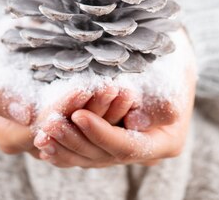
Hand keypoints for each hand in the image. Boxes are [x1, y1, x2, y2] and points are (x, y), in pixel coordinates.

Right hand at [0, 55, 135, 158]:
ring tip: (125, 89)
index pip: (43, 127)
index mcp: (12, 137)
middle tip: (113, 88)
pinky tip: (128, 91)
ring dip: (109, 111)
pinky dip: (113, 108)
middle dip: (94, 111)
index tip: (82, 88)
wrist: (14, 42)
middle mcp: (39, 144)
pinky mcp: (80, 123)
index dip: (64, 108)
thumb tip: (24, 115)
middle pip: (70, 133)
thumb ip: (0, 92)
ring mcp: (62, 134)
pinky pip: (100, 122)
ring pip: (89, 130)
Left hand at [33, 28, 196, 167]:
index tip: (78, 115)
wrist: (174, 59)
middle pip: (105, 156)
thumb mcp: (176, 73)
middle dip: (75, 140)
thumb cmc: (175, 61)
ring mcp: (127, 150)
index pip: (128, 146)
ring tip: (42, 133)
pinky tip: (44, 143)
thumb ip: (161, 100)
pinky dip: (65, 149)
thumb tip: (135, 123)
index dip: (101, 132)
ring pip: (92, 158)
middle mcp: (145, 153)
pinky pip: (86, 153)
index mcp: (166, 142)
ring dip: (65, 147)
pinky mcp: (111, 142)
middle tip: (50, 123)